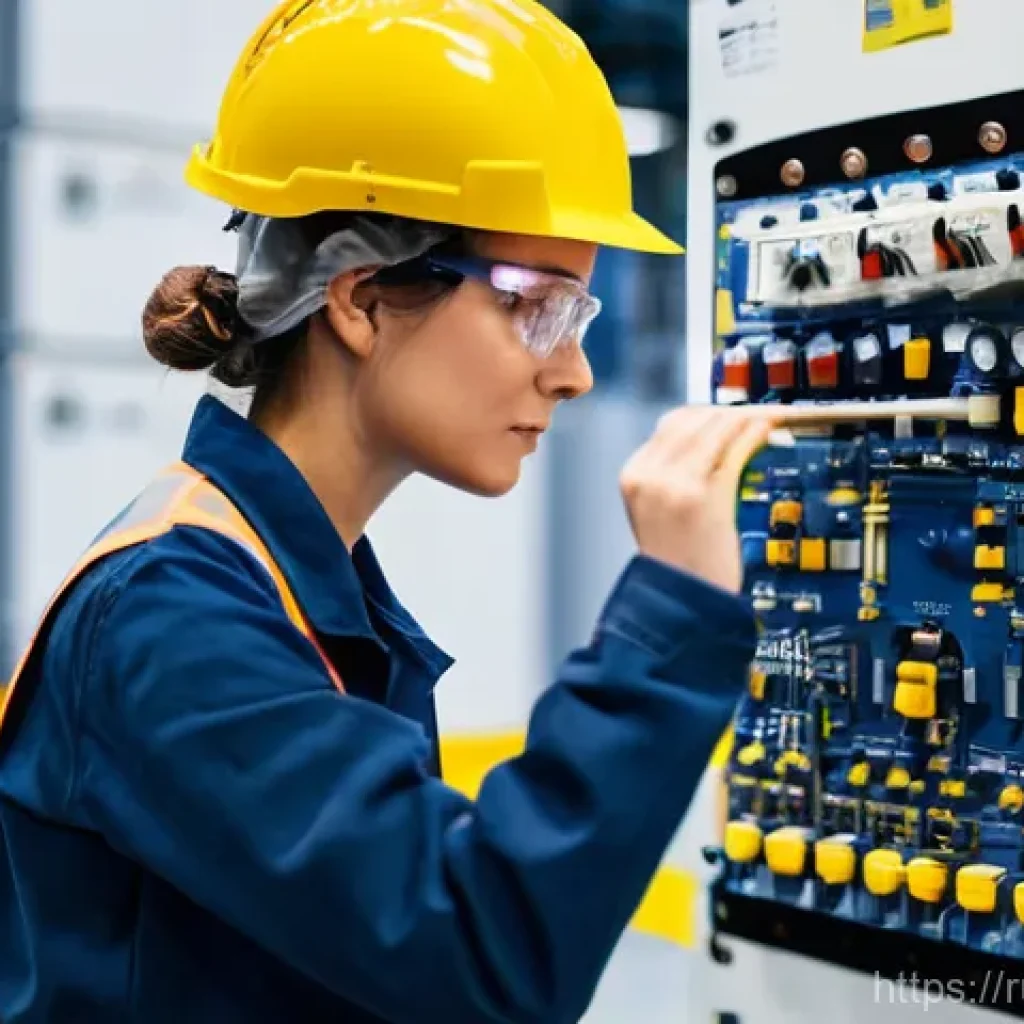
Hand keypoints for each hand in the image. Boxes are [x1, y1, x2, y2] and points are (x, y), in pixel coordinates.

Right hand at [619, 406, 776, 593]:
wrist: (680, 606)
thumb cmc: (678, 564)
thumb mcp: (660, 511)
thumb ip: (675, 474)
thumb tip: (715, 438)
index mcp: (634, 475)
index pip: (672, 424)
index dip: (708, 414)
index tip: (732, 416)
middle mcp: (649, 475)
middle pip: (695, 419)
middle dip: (730, 412)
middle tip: (758, 415)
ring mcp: (675, 485)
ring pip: (717, 429)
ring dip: (748, 419)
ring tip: (769, 420)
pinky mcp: (706, 497)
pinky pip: (735, 451)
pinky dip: (756, 435)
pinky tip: (769, 433)